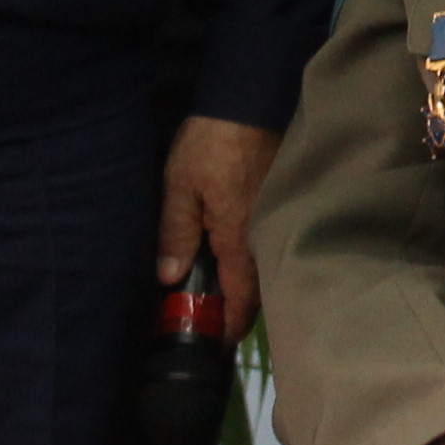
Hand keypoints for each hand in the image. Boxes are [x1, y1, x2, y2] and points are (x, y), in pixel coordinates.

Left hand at [159, 115, 281, 329]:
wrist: (250, 98)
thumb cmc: (212, 143)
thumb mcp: (181, 187)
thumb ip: (176, 233)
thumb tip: (169, 278)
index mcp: (239, 239)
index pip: (239, 301)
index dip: (226, 328)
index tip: (211, 347)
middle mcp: (263, 236)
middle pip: (256, 292)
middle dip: (235, 316)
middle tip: (208, 326)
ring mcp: (273, 218)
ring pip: (262, 270)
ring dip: (243, 291)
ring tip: (216, 299)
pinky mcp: (276, 202)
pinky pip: (264, 246)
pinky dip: (250, 264)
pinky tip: (231, 260)